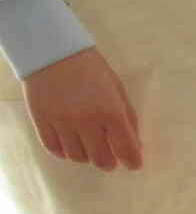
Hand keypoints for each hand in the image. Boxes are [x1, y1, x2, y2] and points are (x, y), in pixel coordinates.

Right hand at [24, 48, 141, 169]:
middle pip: (101, 161)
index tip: (133, 163)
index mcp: (111, 112)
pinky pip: (54, 149)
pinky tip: (70, 142)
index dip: (133, 162)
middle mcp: (86, 121)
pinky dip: (64, 151)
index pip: (126, 151)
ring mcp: (62, 122)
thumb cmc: (92, 70)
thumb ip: (128, 120)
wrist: (53, 50)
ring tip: (88, 144)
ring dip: (86, 155)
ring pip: (77, 158)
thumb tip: (136, 148)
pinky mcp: (41, 120)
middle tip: (109, 154)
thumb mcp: (118, 91)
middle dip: (109, 162)